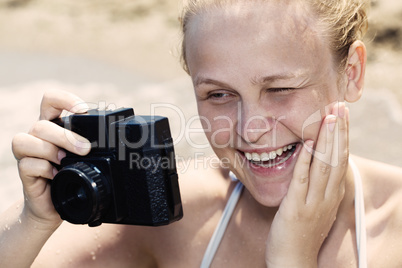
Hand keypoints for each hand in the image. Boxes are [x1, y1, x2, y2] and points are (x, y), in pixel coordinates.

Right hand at [12, 89, 90, 228]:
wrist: (54, 205)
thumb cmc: (72, 176)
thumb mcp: (86, 157)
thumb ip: (93, 144)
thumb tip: (120, 134)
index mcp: (54, 126)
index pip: (51, 100)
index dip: (64, 99)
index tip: (82, 111)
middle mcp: (38, 136)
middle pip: (42, 124)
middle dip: (66, 135)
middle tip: (85, 149)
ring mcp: (29, 153)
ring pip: (27, 139)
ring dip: (50, 149)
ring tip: (64, 161)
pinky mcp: (24, 171)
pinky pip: (27, 163)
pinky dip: (44, 168)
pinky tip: (56, 175)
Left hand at [265, 102, 348, 266]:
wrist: (293, 261)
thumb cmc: (302, 233)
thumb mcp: (317, 207)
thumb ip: (320, 187)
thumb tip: (318, 165)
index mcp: (332, 195)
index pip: (341, 160)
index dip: (343, 136)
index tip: (342, 115)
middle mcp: (327, 196)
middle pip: (337, 158)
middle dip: (340, 131)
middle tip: (341, 106)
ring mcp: (313, 202)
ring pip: (324, 166)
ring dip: (327, 140)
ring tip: (330, 117)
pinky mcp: (296, 208)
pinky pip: (302, 180)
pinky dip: (306, 161)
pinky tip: (308, 144)